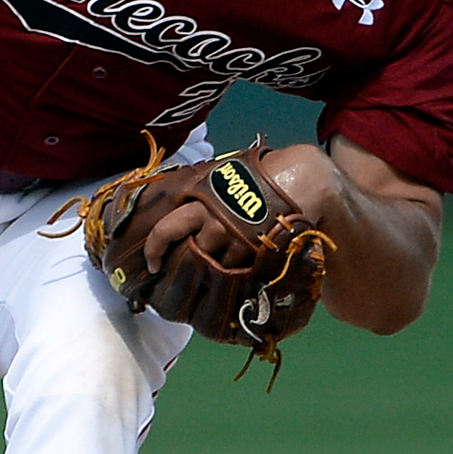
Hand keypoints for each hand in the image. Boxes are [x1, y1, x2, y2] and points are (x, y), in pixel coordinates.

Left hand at [142, 142, 336, 273]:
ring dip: (210, 270)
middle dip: (180, 269)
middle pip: (187, 254)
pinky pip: (237, 271)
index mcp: (201, 199)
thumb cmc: (258, 174)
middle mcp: (214, 219)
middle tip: (174, 279)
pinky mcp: (255, 251)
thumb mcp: (221, 175)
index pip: (167, 229)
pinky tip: (236, 275)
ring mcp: (235, 238)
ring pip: (211, 265)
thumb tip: (174, 203)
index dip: (154, 249)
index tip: (152, 263)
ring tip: (214, 272)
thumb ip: (200, 192)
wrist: (300, 178)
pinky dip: (235, 274)